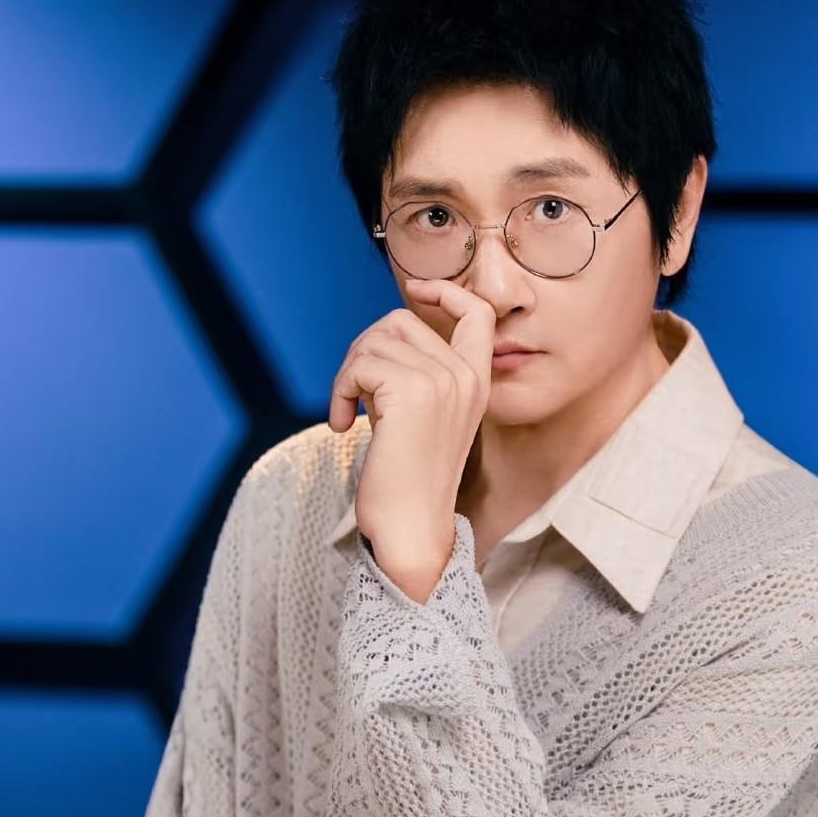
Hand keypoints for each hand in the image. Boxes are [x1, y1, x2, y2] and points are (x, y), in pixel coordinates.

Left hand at [329, 278, 493, 593]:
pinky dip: (340, 390)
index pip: (477, 313)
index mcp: (477, 382)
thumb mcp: (426, 419)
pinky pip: (360, 364)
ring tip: (348, 413)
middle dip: (365, 350)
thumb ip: (420, 376)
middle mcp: (466, 376)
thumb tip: (382, 335)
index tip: (415, 289)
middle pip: (401, 321)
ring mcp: (442, 381)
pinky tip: (342, 424)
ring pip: (375, 340)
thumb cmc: (409, 482)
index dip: (445, 291)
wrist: (411, 527)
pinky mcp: (411, 391)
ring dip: (348, 374)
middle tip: (354, 393)